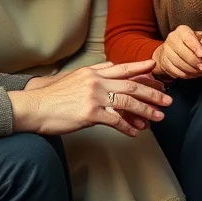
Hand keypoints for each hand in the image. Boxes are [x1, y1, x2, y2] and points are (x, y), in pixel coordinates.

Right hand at [8, 60, 170, 136]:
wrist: (33, 107)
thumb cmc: (52, 97)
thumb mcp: (73, 78)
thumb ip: (94, 73)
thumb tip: (110, 68)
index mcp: (92, 72)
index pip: (122, 68)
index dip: (140, 68)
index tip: (155, 68)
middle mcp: (96, 81)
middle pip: (131, 86)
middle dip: (152, 93)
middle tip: (167, 100)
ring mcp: (94, 97)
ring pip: (128, 103)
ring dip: (146, 111)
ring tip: (158, 117)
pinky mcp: (90, 113)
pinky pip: (116, 120)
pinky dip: (128, 127)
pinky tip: (135, 132)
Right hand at [152, 25, 201, 78]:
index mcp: (183, 30)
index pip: (187, 38)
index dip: (194, 46)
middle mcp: (172, 38)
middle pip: (179, 51)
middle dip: (192, 61)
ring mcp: (167, 50)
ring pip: (175, 62)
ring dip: (189, 69)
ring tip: (199, 71)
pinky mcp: (165, 62)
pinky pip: (172, 70)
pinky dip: (183, 74)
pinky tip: (192, 74)